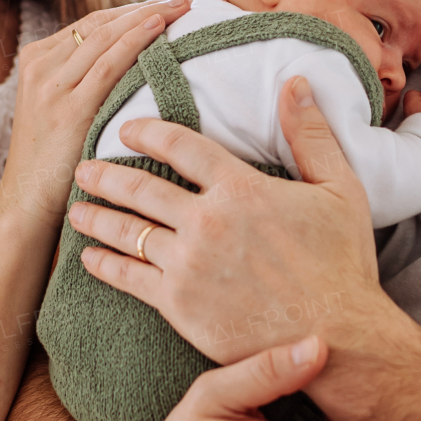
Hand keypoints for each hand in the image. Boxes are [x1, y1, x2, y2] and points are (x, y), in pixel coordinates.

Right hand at [0, 0, 190, 221]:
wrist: (25, 202)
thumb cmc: (52, 162)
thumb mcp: (57, 110)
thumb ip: (81, 83)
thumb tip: (131, 63)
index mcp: (36, 60)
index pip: (90, 24)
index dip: (130, 11)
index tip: (164, 5)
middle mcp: (40, 66)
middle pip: (100, 23)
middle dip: (145, 7)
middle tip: (184, 1)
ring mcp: (51, 86)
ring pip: (106, 37)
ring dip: (148, 17)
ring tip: (182, 8)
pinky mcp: (67, 108)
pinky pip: (109, 64)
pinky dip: (136, 41)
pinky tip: (159, 28)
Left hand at [67, 73, 400, 367]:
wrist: (338, 338)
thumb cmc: (343, 264)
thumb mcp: (340, 188)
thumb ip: (311, 133)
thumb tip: (295, 82)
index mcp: (241, 188)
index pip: (181, 146)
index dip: (149, 133)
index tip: (127, 129)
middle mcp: (207, 222)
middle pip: (141, 188)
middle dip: (106, 174)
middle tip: (84, 167)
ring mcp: (189, 265)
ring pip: (128, 232)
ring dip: (96, 217)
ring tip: (77, 210)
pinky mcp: (179, 306)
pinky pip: (129, 279)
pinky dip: (105, 265)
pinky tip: (90, 258)